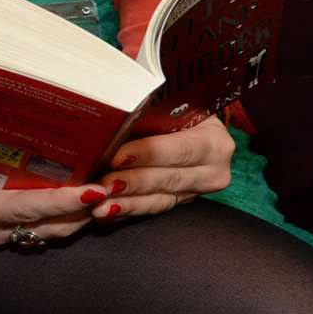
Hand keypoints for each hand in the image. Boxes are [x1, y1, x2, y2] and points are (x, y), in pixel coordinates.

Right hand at [0, 179, 103, 248]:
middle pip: (52, 224)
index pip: (28, 207)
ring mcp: (6, 238)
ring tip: (111, 182)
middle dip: (86, 206)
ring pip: (59, 230)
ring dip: (86, 210)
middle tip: (115, 181)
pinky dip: (75, 212)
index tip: (94, 191)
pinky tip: (94, 191)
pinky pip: (54, 228)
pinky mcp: (19, 236)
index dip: (62, 201)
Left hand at [95, 116, 234, 220]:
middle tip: (101, 185)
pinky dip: (126, 209)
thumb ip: (148, 112)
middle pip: (167, 179)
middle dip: (131, 183)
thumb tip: (112, 116)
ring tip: (99, 206)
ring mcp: (196, 190)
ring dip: (125, 203)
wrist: (192, 121)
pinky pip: (151, 208)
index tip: (118, 157)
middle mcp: (211, 170)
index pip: (179, 149)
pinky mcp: (180, 201)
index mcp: (214, 141)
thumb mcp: (171, 102)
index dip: (148, 153)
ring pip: (158, 200)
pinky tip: (105, 211)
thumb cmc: (177, 104)